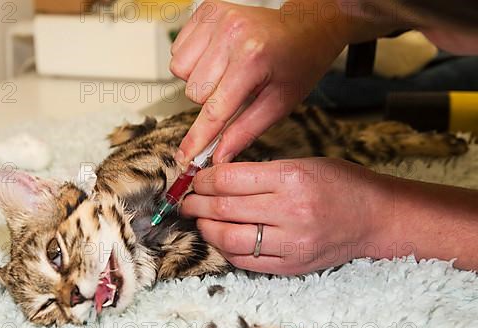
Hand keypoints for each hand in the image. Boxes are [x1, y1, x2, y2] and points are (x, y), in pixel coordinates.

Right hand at [171, 0, 351, 165]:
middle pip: (194, 93)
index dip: (198, 138)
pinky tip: (216, 58)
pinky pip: (178, 51)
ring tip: (225, 72)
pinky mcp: (205, 10)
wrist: (305, 26)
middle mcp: (231, 33)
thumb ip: (245, 131)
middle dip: (210, 100)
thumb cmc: (297, 62)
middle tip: (235, 90)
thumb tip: (219, 156)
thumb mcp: (279, 103)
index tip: (185, 157)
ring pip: (180, 72)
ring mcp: (216, 18)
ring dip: (199, 80)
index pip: (215, 110)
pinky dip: (193, 61)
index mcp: (253, 57)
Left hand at [180, 158, 381, 273]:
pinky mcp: (292, 265)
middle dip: (195, 203)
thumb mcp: (303, 164)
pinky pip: (245, 261)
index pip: (229, 179)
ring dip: (205, 228)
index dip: (203, 180)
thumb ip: (261, 173)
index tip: (196, 179)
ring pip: (228, 239)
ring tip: (199, 219)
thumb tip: (217, 180)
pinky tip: (220, 238)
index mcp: (291, 178)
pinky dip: (225, 249)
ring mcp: (291, 243)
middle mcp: (290, 211)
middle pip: (223, 208)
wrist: (377, 218)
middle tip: (186, 200)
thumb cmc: (341, 185)